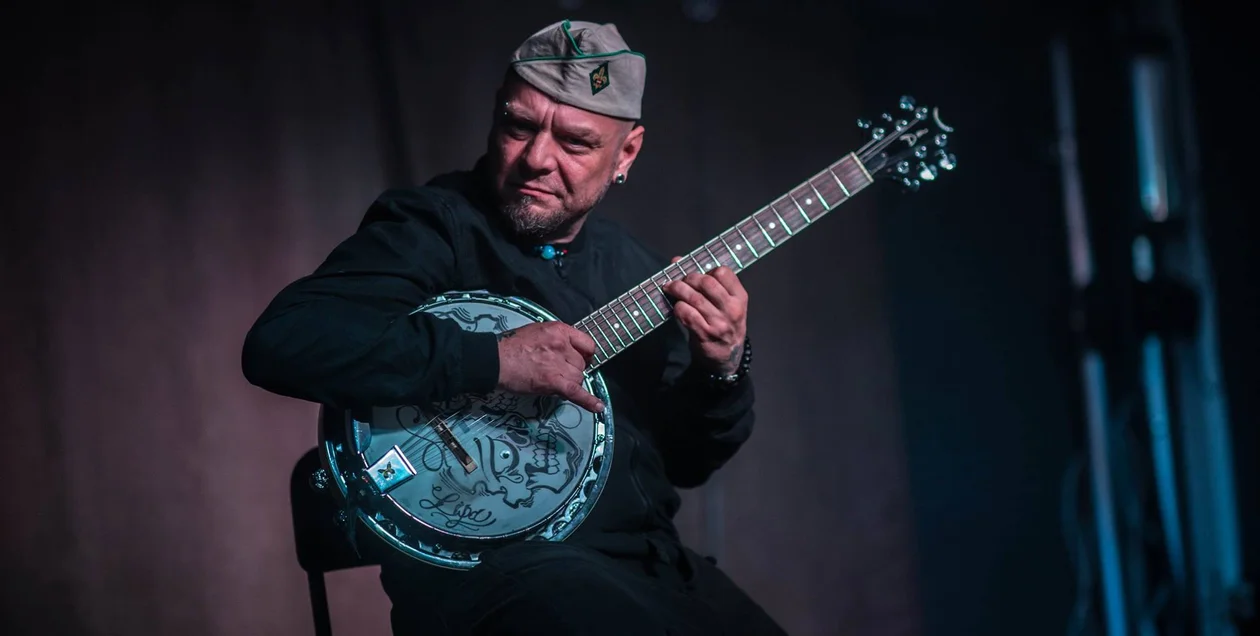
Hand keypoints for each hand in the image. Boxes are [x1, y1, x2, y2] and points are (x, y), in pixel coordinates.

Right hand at [495, 322, 604, 412]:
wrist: (494, 359)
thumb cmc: (512, 346)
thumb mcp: (538, 330)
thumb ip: (557, 339)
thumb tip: (570, 351)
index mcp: (559, 330)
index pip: (586, 343)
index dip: (585, 354)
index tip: (581, 359)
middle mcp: (562, 345)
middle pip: (581, 364)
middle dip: (571, 370)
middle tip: (554, 371)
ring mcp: (557, 363)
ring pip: (578, 378)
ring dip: (568, 382)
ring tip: (549, 380)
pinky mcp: (552, 381)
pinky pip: (575, 392)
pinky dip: (588, 401)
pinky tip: (598, 407)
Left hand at [664, 257, 747, 373]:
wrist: (726, 357)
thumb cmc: (723, 325)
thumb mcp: (725, 305)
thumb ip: (707, 284)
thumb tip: (677, 261)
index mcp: (740, 298)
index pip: (724, 273)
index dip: (706, 269)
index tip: (697, 273)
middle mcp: (732, 309)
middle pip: (706, 283)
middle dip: (688, 278)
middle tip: (678, 280)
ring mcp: (719, 323)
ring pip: (694, 298)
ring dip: (678, 290)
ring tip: (670, 288)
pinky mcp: (705, 334)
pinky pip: (687, 314)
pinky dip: (678, 308)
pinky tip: (677, 308)